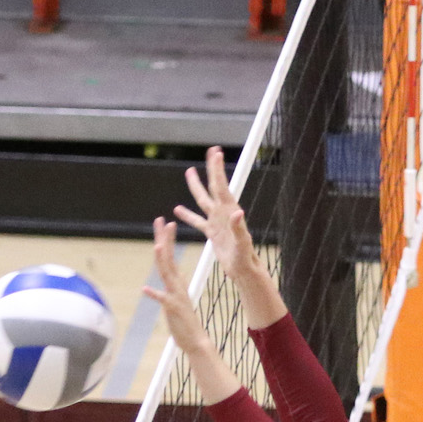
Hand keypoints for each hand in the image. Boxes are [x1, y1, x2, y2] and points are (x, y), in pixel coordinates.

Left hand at [142, 219, 212, 355]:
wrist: (196, 341)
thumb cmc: (185, 321)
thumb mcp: (179, 297)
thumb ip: (177, 284)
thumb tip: (178, 273)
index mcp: (177, 282)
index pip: (170, 256)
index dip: (166, 239)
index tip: (165, 222)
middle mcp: (177, 285)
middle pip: (168, 259)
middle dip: (164, 239)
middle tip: (161, 221)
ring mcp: (176, 296)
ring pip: (167, 275)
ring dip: (162, 261)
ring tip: (157, 247)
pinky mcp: (174, 309)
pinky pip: (163, 300)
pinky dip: (155, 294)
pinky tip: (145, 289)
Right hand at [174, 146, 257, 280]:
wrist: (242, 270)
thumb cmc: (245, 257)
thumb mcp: (242, 243)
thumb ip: (239, 228)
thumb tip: (238, 213)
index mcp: (229, 211)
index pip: (220, 186)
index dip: (217, 169)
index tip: (215, 152)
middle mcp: (223, 213)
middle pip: (213, 186)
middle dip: (211, 169)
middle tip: (210, 151)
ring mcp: (216, 221)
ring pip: (202, 200)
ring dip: (196, 186)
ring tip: (189, 171)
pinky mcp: (211, 232)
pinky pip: (197, 221)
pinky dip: (187, 215)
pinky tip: (177, 209)